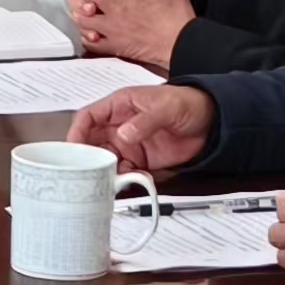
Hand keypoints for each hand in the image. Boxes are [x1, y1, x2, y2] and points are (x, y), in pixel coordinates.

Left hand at [72, 0, 194, 68]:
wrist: (182, 46)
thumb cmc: (180, 22)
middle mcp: (119, 6)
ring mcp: (114, 26)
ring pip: (83, 16)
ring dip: (83, 14)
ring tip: (89, 15)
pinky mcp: (115, 44)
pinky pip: (91, 42)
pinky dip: (88, 38)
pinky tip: (93, 35)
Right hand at [73, 81, 215, 171]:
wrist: (212, 121)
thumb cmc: (187, 102)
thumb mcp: (165, 107)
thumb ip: (144, 121)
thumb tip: (123, 135)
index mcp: (120, 105)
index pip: (88, 117)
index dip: (77, 132)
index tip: (73, 148)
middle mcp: (119, 126)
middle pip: (92, 142)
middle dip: (87, 157)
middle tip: (86, 171)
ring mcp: (129, 144)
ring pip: (105, 160)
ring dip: (104, 171)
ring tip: (107, 180)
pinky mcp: (140, 160)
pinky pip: (124, 171)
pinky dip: (123, 179)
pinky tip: (128, 181)